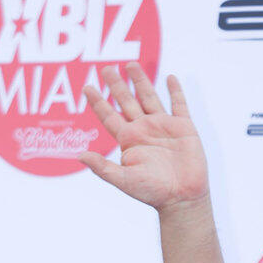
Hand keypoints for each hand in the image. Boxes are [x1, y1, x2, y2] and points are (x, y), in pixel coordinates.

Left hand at [79, 64, 208, 211]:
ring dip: (141, 81)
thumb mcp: (123, 180)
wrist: (181, 197)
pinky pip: (179, 104)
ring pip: (149, 97)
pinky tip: (170, 78)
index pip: (109, 116)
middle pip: (126, 102)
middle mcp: (143, 130)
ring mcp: (163, 126)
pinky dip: (175, 91)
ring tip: (131, 65)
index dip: (98, 102)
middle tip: (106, 68)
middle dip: (116, 85)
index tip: (87, 87)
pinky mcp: (183, 127)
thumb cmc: (151, 192)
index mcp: (128, 140)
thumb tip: (79, 155)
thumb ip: (102, 167)